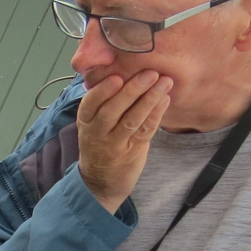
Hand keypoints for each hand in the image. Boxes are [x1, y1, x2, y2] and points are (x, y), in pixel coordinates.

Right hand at [77, 70, 172, 213]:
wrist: (101, 181)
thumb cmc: (99, 144)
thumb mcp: (92, 124)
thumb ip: (103, 103)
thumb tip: (122, 70)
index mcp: (85, 121)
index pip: (90, 104)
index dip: (102, 91)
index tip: (117, 76)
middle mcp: (97, 133)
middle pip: (112, 110)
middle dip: (131, 90)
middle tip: (150, 73)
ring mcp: (114, 144)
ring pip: (131, 120)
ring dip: (149, 99)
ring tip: (164, 82)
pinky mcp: (132, 151)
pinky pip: (145, 130)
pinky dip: (156, 114)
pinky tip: (165, 100)